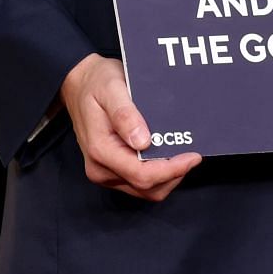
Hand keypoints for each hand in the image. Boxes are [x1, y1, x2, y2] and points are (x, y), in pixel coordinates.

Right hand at [59, 54, 201, 200]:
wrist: (79, 84)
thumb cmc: (96, 83)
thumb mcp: (111, 89)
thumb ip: (125, 115)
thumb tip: (143, 141)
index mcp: (101, 151)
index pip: (142, 175)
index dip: (172, 170)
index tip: (193, 157)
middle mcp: (101, 169)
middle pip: (146, 188)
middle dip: (174, 175)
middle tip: (193, 154)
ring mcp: (106, 172)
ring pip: (145, 190)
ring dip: (168, 177)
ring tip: (183, 154)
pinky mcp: (112, 171)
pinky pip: (140, 181)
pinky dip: (159, 174)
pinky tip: (169, 155)